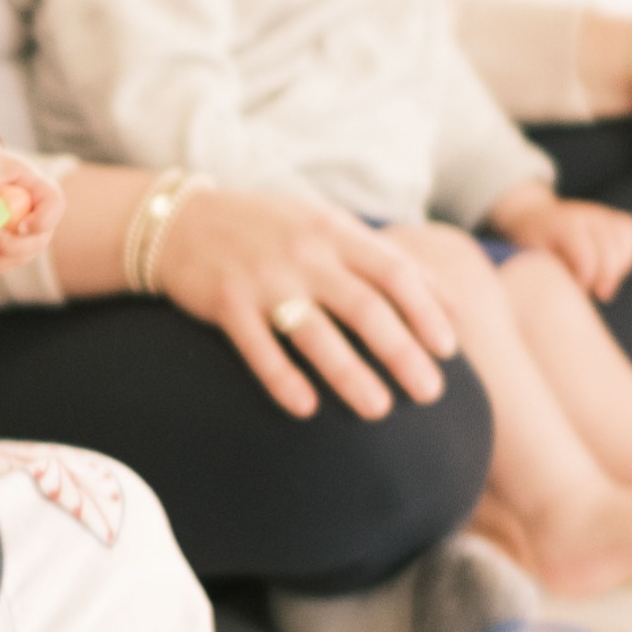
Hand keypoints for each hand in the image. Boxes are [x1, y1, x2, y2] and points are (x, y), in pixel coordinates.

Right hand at [151, 184, 459, 420]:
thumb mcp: (329, 226)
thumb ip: (385, 260)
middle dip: (401, 352)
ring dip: (348, 373)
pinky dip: (281, 378)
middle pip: (363, 307)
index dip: (426, 311)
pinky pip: (257, 347)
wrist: (182, 221)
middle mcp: (304, 254)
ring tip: (378, 409)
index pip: (393, 272)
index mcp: (336, 233)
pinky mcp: (226, 304)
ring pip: (314, 332)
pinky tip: (304, 409)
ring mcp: (264, 279)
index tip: (449, 350)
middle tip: (431, 393)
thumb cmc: (272, 229)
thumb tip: (449, 304)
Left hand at [489, 187, 631, 299]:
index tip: (581, 291)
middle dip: (607, 276)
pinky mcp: (614, 216)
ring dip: (620, 265)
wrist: (532, 218)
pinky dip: (627, 253)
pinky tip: (613, 267)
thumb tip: (577, 294)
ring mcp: (601, 212)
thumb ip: (554, 274)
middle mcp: (584, 213)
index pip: (585, 252)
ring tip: (604, 280)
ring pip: (626, 238)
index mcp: (562, 224)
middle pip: (610, 247)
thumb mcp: (532, 260)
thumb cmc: (532, 247)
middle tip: (599, 294)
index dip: (586, 276)